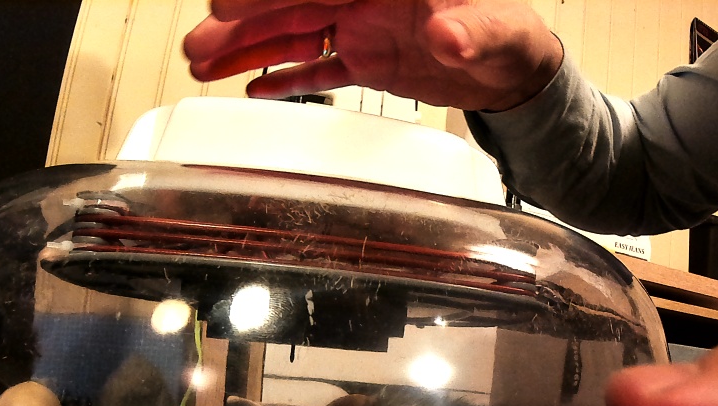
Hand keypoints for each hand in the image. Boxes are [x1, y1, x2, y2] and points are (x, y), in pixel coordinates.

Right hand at [183, 0, 563, 111]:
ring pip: (295, 38)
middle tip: (200, 41)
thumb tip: (449, 32)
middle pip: (293, 7)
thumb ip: (468, 30)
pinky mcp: (368, 61)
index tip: (230, 6)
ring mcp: (363, 29)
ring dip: (250, 52)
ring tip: (204, 65)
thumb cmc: (508, 29)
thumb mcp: (493, 27)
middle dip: (244, 25)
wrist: (517, 67)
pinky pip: (319, 69)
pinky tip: (253, 85)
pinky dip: (289, 79)